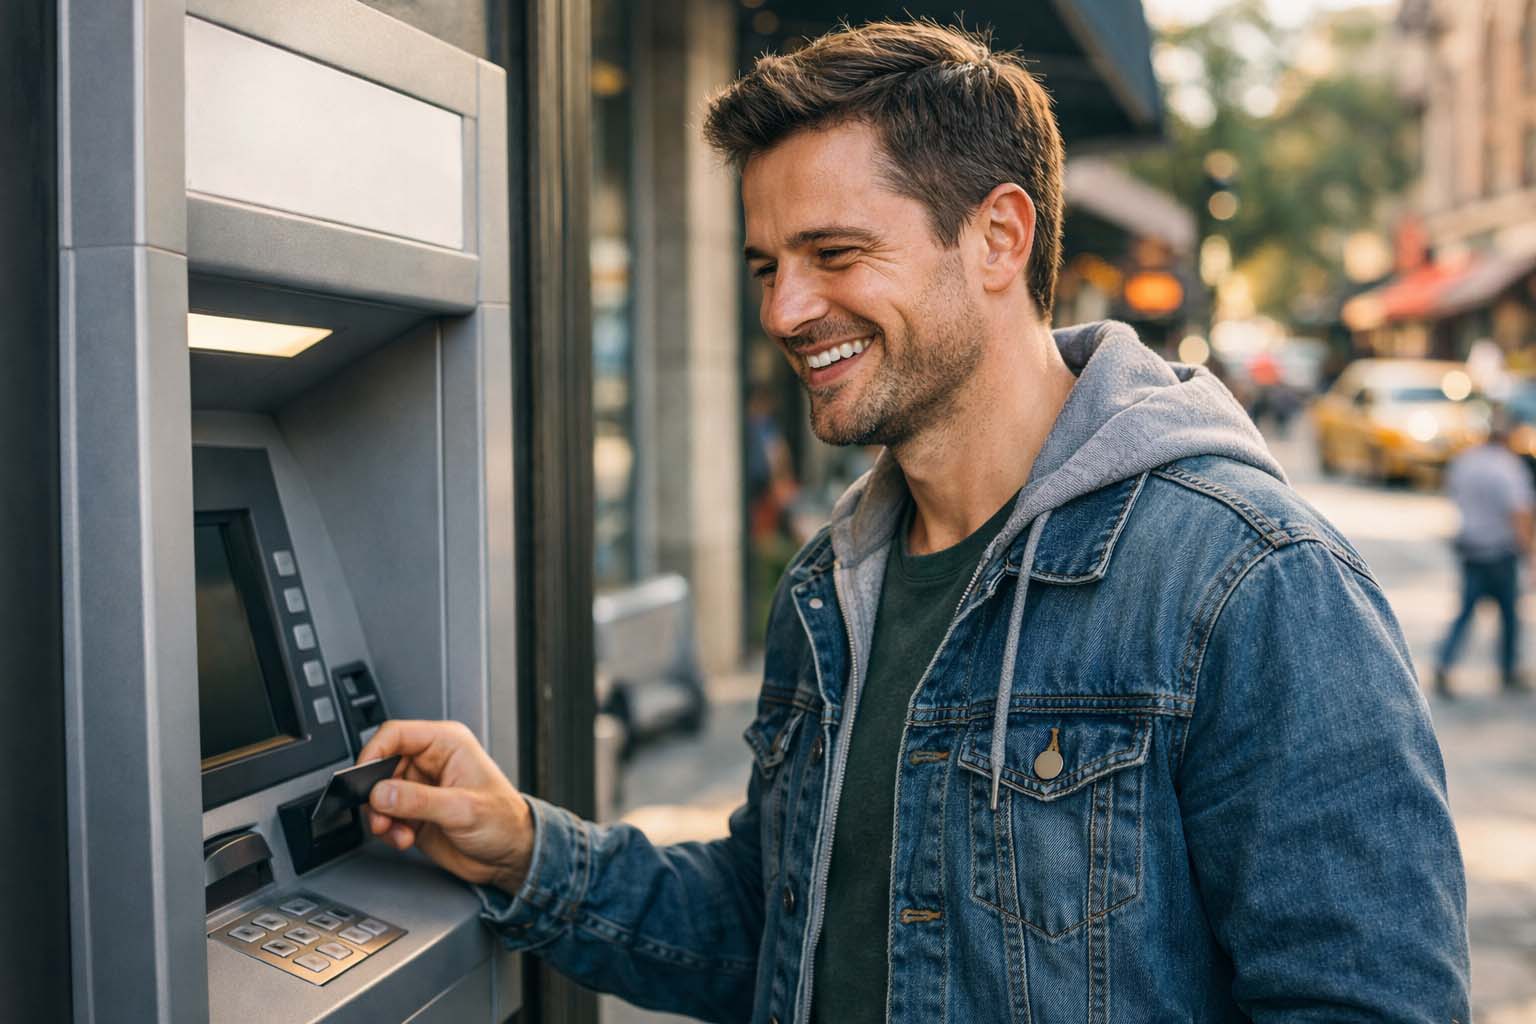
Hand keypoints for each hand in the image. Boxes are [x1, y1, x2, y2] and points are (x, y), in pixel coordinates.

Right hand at [359, 720, 533, 894]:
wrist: (511, 857)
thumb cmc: (505, 823)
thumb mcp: (462, 809)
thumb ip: (418, 800)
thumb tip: (381, 793)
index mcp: (447, 744)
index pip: (396, 734)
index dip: (373, 752)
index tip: (362, 778)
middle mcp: (431, 762)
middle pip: (381, 766)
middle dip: (375, 794)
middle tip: (381, 816)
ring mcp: (421, 788)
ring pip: (379, 794)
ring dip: (381, 816)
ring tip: (395, 832)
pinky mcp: (414, 812)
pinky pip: (385, 816)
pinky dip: (388, 830)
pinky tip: (404, 838)